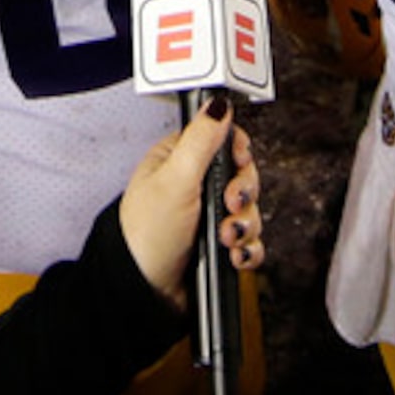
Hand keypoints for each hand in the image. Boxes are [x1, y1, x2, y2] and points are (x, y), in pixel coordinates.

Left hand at [120, 100, 262, 306]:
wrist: (145, 290)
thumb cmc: (147, 233)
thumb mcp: (174, 179)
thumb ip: (201, 140)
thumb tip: (218, 104)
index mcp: (179, 160)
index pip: (221, 138)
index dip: (237, 149)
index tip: (239, 161)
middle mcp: (195, 186)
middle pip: (242, 175)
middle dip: (243, 193)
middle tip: (230, 205)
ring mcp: (208, 216)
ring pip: (249, 210)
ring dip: (244, 225)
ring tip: (226, 238)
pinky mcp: (218, 245)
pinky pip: (249, 240)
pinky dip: (247, 249)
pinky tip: (234, 255)